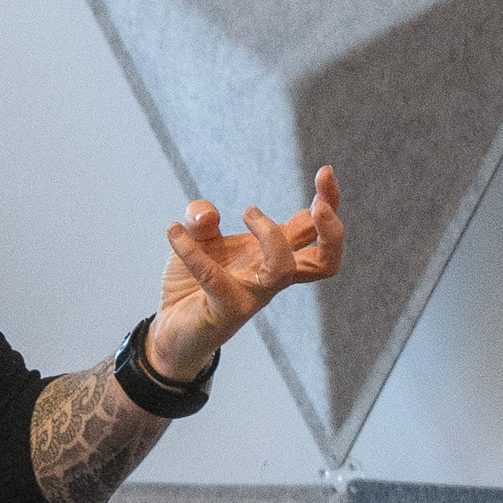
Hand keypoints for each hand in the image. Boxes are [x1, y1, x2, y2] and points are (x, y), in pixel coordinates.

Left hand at [145, 162, 342, 386]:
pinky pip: (215, 278)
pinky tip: (172, 232)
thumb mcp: (197, 239)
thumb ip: (201, 217)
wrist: (171, 330)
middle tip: (318, 204)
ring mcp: (252, 295)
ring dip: (271, 234)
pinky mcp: (226, 310)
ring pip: (284, 271)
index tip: (324, 172)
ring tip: (247, 211)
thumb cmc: (192, 285)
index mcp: (272, 255)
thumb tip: (208, 213)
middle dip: (331, 229)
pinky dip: (192, 252)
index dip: (328, 201)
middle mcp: (270, 276)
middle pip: (323, 261)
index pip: (313, 230)